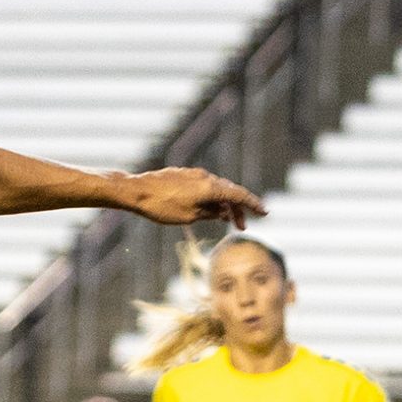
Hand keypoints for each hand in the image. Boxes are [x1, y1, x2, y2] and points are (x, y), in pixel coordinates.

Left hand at [123, 167, 262, 229]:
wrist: (136, 191)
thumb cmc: (161, 207)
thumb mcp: (189, 216)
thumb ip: (210, 213)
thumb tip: (222, 211)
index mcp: (210, 188)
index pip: (239, 195)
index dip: (253, 205)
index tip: (264, 213)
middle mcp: (205, 177)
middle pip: (229, 192)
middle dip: (238, 209)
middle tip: (242, 226)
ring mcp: (194, 175)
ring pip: (217, 189)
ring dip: (223, 204)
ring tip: (226, 220)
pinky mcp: (184, 175)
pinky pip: (205, 186)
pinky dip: (212, 198)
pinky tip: (209, 209)